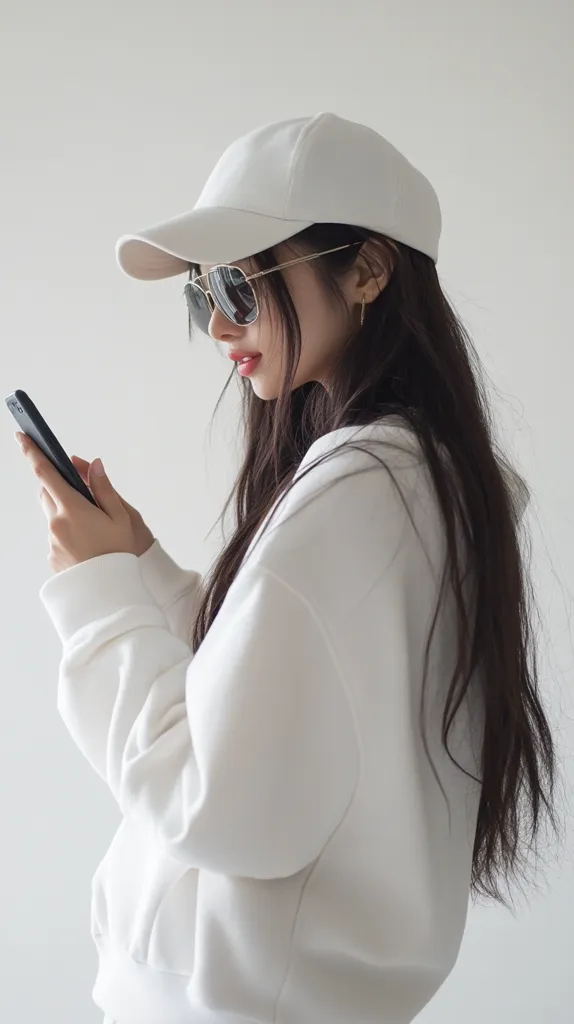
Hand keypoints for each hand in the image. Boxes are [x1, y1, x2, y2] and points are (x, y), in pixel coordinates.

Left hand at [16, 433, 148, 573]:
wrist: (112, 592)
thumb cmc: (120, 552)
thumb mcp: (120, 516)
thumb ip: (103, 488)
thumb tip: (93, 464)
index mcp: (73, 508)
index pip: (46, 473)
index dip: (32, 453)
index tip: (22, 437)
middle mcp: (56, 523)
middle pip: (48, 493)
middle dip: (59, 487)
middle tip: (83, 496)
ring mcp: (52, 541)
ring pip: (52, 515)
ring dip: (65, 512)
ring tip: (91, 528)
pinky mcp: (52, 556)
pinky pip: (56, 536)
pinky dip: (67, 533)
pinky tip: (87, 545)